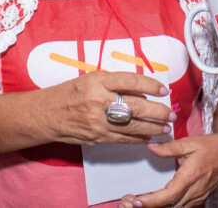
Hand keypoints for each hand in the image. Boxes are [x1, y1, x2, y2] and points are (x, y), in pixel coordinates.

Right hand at [47, 71, 174, 145]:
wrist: (47, 113)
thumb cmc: (70, 92)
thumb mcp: (92, 78)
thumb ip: (115, 83)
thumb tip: (142, 90)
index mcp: (98, 81)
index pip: (131, 80)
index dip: (151, 84)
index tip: (163, 89)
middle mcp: (99, 100)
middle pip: (136, 106)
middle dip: (158, 111)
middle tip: (170, 113)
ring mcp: (98, 121)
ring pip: (133, 126)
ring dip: (153, 128)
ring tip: (166, 127)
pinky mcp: (97, 136)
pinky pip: (123, 139)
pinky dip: (138, 139)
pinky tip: (148, 137)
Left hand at [117, 132, 217, 207]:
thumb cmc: (213, 146)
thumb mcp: (191, 142)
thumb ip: (169, 148)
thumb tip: (150, 146)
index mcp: (191, 176)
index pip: (168, 195)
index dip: (151, 201)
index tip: (135, 201)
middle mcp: (195, 190)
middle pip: (169, 206)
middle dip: (148, 207)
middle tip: (126, 202)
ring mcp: (198, 196)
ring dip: (156, 207)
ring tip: (135, 202)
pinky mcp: (199, 198)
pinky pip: (180, 206)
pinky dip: (166, 206)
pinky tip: (153, 201)